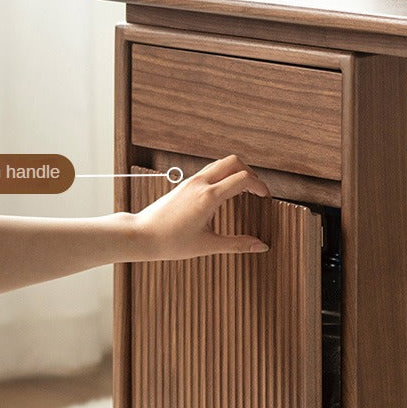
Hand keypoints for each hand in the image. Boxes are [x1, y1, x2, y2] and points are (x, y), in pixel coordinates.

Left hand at [132, 154, 270, 260]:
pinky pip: (209, 171)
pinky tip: (223, 193)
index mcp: (209, 196)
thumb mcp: (207, 245)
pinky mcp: (184, 184)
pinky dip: (222, 175)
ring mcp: (191, 181)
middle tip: (257, 190)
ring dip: (236, 171)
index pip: (243, 179)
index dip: (259, 186)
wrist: (141, 236)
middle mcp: (200, 183)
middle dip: (250, 172)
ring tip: (244, 190)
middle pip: (233, 161)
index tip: (265, 197)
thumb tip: (260, 246)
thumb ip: (237, 244)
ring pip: (220, 163)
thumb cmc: (169, 242)